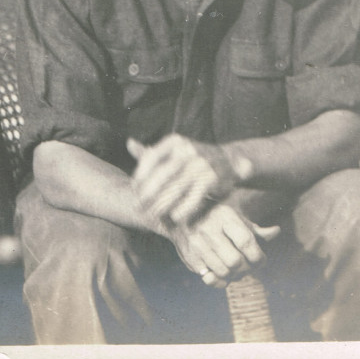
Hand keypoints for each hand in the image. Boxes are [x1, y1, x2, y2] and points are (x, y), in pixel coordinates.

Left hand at [131, 135, 250, 224]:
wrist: (230, 160)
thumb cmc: (193, 158)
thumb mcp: (174, 150)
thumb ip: (151, 152)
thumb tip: (129, 143)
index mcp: (175, 141)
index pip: (151, 157)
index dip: (140, 175)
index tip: (134, 190)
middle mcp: (188, 150)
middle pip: (162, 175)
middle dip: (147, 193)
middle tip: (137, 207)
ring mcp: (201, 164)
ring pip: (176, 188)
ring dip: (162, 204)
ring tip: (152, 214)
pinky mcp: (212, 179)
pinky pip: (193, 197)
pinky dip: (183, 209)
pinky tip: (174, 217)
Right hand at [165, 203, 281, 287]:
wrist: (180, 217)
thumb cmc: (215, 217)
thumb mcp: (234, 217)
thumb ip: (254, 229)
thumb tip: (276, 232)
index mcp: (224, 217)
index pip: (246, 242)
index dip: (258, 256)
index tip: (261, 260)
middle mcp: (209, 231)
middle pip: (235, 261)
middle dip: (247, 268)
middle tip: (250, 266)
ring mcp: (197, 246)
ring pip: (224, 272)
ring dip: (236, 276)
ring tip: (238, 270)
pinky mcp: (190, 259)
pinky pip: (211, 279)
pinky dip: (222, 281)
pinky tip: (224, 274)